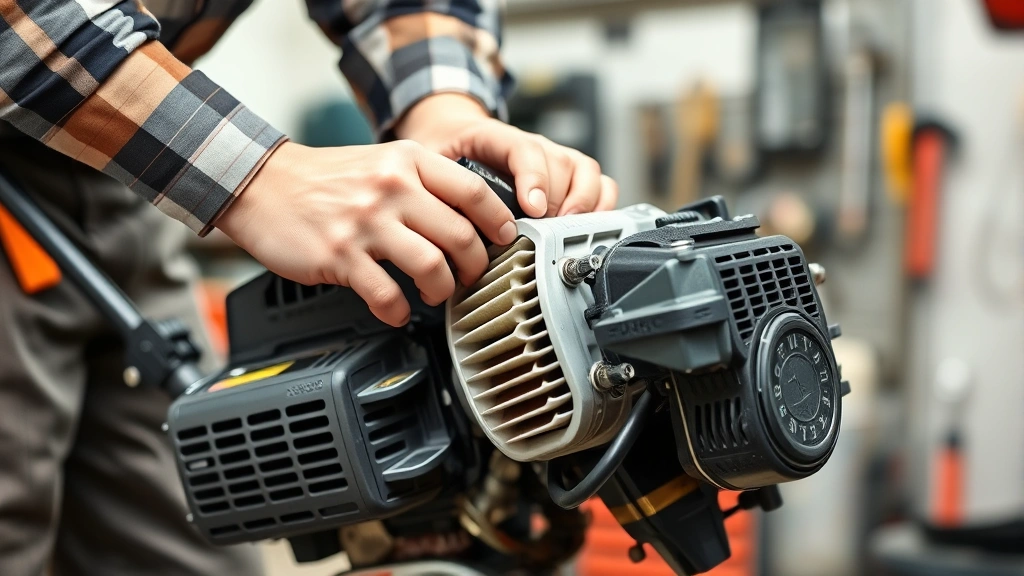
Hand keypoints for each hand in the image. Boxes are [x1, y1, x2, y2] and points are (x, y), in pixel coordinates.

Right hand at [217, 140, 517, 326]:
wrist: (262, 184)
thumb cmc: (326, 179)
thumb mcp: (383, 161)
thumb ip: (424, 183)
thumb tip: (472, 218)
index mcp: (408, 161)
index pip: (474, 192)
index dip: (499, 222)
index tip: (504, 240)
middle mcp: (391, 188)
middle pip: (460, 235)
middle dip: (473, 267)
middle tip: (468, 277)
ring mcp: (365, 223)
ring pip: (430, 266)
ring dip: (440, 291)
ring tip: (433, 295)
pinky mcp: (339, 255)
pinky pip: (386, 295)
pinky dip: (398, 311)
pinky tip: (396, 311)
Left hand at [395, 93, 618, 217]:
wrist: (454, 134)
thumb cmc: (444, 152)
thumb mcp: (432, 165)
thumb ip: (441, 188)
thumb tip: (452, 226)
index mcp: (495, 136)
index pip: (525, 150)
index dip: (534, 179)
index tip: (534, 208)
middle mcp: (532, 144)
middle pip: (560, 165)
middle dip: (555, 203)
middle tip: (544, 234)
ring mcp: (554, 156)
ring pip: (584, 171)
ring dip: (581, 204)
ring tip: (566, 232)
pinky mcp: (569, 172)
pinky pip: (599, 181)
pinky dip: (602, 203)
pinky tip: (589, 224)